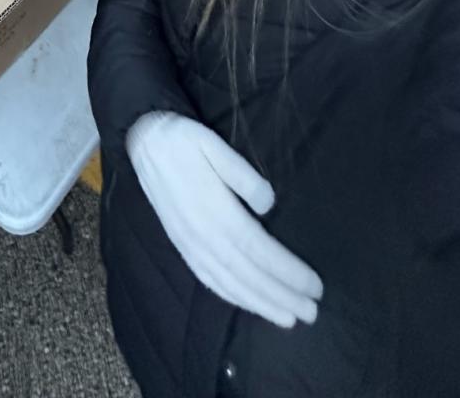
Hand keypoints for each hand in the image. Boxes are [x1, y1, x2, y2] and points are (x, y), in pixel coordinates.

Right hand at [127, 112, 322, 328]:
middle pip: (248, 275)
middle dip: (282, 297)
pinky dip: (231, 296)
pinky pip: (207, 279)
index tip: (315, 285)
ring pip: (229, 283)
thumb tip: (269, 205)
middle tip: (311, 313)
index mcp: (215, 210)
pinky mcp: (181, 245)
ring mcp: (189, 244)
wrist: (144, 142)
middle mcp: (202, 235)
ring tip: (287, 318)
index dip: (288, 272)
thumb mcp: (215, 145)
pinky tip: (247, 303)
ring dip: (260, 304)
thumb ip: (244, 175)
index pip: (260, 251)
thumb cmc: (184, 141)